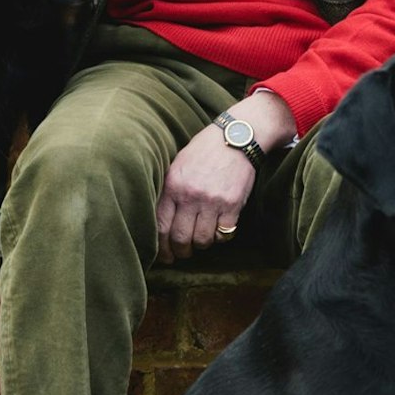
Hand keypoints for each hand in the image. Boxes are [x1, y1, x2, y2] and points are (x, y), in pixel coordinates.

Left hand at [155, 90, 294, 264]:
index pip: (161, 226)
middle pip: (180, 238)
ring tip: (201, 241)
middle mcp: (190, 195)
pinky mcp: (232, 204)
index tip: (165, 256)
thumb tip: (159, 220)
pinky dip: (220, 237)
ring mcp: (212, 201)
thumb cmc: (204, 151)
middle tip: (182, 254)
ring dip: (201, 245)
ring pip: (202, 240)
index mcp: (173, 185)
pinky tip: (218, 230)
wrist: (236, 138)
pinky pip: (223, 234)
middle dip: (180, 252)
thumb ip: (169, 190)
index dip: (161, 247)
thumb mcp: (178, 165)